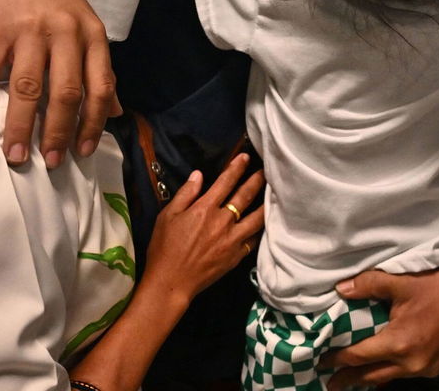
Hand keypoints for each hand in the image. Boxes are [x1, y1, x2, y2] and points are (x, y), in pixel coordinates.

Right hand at [0, 0, 121, 167]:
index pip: (100, 86)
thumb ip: (99, 69)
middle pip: (65, 92)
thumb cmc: (52, 4)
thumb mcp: (84, 29)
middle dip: (57, 133)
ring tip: (14, 156)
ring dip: (18, 127)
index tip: (83, 152)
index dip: (93, 123)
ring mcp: (30, 30)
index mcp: (91, 34)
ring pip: (27, 88)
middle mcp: (65, 31)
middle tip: (50, 163)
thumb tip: (118, 112)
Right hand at [144, 153, 264, 304]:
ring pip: (256, 218)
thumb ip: (185, 194)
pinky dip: (261, 229)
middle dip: (256, 181)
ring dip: (266, 204)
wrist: (172, 281)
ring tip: (274, 194)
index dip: (237, 168)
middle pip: (245, 196)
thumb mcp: (168, 216)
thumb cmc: (165, 247)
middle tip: (266, 170)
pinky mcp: (237, 256)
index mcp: (205, 208)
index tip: (246, 157)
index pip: (226, 182)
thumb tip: (198, 175)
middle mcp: (222, 221)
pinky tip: (266, 223)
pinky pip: (254, 239)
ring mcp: (232, 239)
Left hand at [321, 260, 438, 388]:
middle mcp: (412, 362)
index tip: (320, 361)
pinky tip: (381, 369)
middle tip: (329, 383)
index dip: (337, 360)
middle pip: (371, 375)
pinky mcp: (436, 366)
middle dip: (349, 379)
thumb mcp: (399, 282)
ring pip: (389, 377)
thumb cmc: (437, 284)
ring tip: (351, 378)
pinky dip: (389, 372)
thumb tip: (340, 289)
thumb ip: (367, 286)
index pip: (359, 357)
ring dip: (369, 377)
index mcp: (399, 342)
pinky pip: (405, 373)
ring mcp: (426, 367)